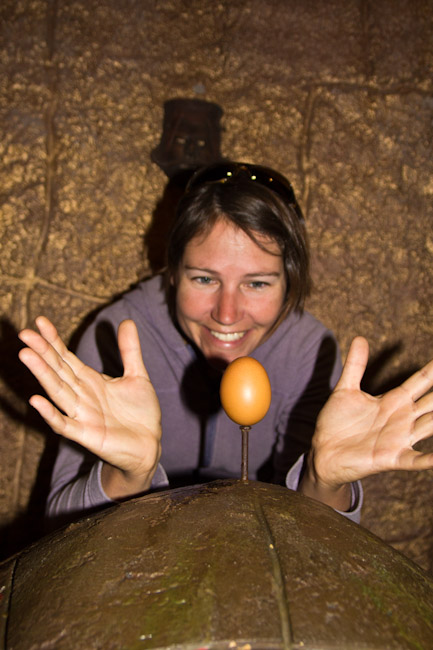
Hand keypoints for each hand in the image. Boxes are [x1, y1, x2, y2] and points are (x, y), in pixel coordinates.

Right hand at [18, 316, 161, 498]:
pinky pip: (64, 424)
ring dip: (42, 374)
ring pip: (58, 391)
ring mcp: (82, 415)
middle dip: (42, 352)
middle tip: (24, 333)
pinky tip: (36, 400)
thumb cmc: (140, 413)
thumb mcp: (138, 375)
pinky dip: (50, 414)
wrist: (150, 444)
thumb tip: (127, 320)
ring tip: (26, 355)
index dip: (53, 340)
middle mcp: (81, 395)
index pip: (66, 357)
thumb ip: (130, 350)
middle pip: (58, 370)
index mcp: (90, 381)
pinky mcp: (86, 435)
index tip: (40, 321)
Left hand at [305, 336, 432, 498]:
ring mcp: (400, 438)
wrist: (324, 451)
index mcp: (395, 401)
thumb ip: (356, 365)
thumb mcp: (346, 389)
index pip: (421, 381)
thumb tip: (359, 337)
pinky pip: (415, 459)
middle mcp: (403, 418)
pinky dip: (429, 459)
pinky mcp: (391, 458)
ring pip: (431, 426)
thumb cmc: (337, 422)